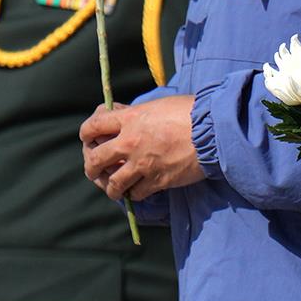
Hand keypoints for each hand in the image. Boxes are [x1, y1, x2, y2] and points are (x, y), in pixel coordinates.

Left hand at [78, 94, 202, 204]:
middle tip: (93, 170)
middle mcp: (130, 142)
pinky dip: (135, 194)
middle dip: (90, 167)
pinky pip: (137, 194)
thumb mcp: (157, 105)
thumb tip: (122, 116)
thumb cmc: (190, 111)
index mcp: (130, 119)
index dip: (86, 134)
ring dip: (111, 188)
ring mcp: (143, 164)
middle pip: (95, 159)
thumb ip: (136, 114)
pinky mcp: (158, 181)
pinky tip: (137, 191)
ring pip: (113, 184)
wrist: (214, 130)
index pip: (93, 126)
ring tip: (114, 190)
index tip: (87, 139)